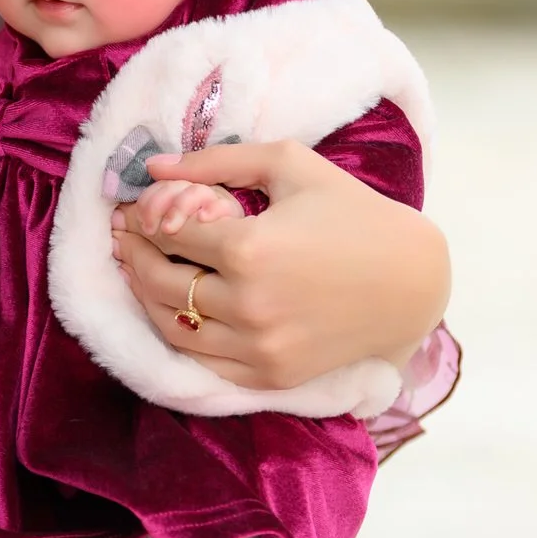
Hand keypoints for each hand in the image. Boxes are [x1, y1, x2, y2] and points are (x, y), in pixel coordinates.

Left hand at [110, 139, 449, 389]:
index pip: (168, 232)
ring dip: (145, 297)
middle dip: (134, 255)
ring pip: (173, 326)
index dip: (143, 217)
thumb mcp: (292, 166)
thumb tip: (154, 168)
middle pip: (160, 281)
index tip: (132, 208)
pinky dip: (181, 332)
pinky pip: (203, 359)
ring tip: (139, 270)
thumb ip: (218, 161)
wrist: (411, 282)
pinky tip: (175, 307)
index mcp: (249, 248)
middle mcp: (248, 304)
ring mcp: (258, 347)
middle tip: (125, 237)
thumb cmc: (353, 213)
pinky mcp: (270, 376)